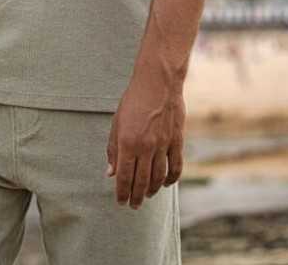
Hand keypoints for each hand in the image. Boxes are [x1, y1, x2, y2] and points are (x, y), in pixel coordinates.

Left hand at [105, 65, 184, 208]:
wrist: (158, 82)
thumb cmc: (133, 100)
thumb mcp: (116, 122)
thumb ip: (113, 149)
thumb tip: (110, 172)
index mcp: (127, 142)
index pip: (124, 176)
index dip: (122, 192)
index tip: (120, 201)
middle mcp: (145, 147)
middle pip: (141, 181)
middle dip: (136, 197)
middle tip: (133, 205)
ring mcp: (163, 145)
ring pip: (158, 178)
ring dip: (152, 190)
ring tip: (146, 196)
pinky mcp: (176, 141)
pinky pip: (175, 167)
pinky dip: (171, 179)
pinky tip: (166, 184)